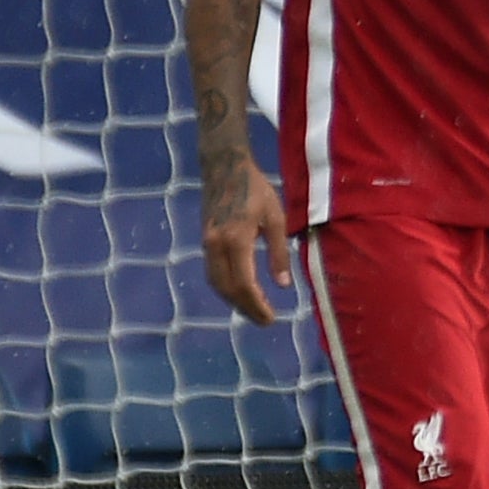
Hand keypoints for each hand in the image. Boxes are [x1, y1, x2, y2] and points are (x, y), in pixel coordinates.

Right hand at [203, 166, 291, 325]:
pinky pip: (213, 272)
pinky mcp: (204, 241)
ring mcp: (207, 243)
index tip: (271, 318)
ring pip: (216, 283)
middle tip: (265, 320)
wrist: (224, 168)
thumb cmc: (256, 190)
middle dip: (245, 308)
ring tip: (254, 311)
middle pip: (227, 288)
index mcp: (236, 239)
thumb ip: (279, 252)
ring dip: (234, 301)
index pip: (244, 283)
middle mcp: (216, 245)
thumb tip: (283, 286)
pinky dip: (226, 287)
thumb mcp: (275, 218)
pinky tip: (240, 292)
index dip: (256, 304)